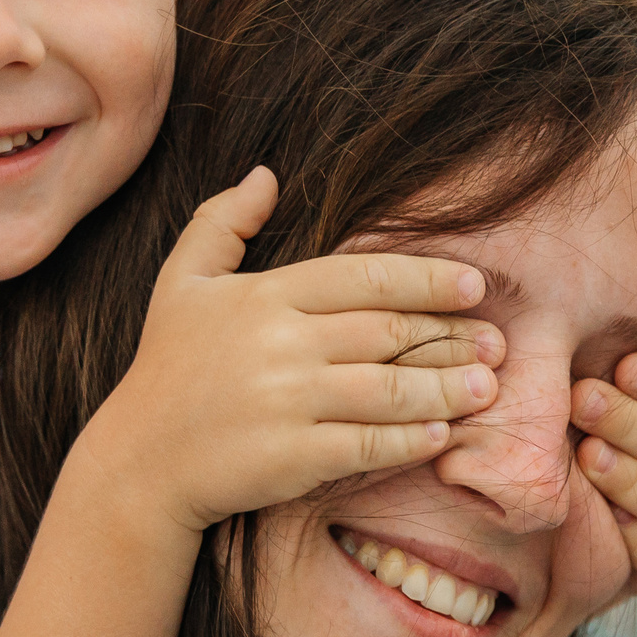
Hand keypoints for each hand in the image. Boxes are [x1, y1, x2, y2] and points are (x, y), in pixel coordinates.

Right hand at [85, 168, 506, 534]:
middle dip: (452, 335)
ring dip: (447, 388)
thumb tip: (266, 175)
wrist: (139, 461)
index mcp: (265, 296)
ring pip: (390, 389)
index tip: (474, 285)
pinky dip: (411, 439)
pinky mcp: (292, 457)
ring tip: (486, 387)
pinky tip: (440, 433)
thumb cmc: (167, 368)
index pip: (365, 278)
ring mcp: (287, 402)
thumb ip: (221, 222)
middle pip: (389, 332)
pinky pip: (369, 444)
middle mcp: (281, 344)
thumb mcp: (182, 282)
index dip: (428, 279)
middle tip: (497, 341)